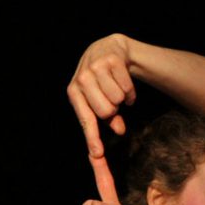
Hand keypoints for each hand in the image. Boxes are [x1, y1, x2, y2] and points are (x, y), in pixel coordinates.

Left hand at [67, 34, 135, 156]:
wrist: (110, 49)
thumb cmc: (102, 80)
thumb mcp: (99, 98)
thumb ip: (109, 118)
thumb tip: (120, 131)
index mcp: (74, 92)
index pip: (85, 120)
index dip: (92, 138)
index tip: (98, 155)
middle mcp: (82, 79)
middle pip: (106, 111)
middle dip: (114, 108)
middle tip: (112, 99)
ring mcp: (96, 68)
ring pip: (118, 99)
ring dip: (123, 97)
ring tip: (117, 88)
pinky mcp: (112, 61)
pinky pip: (127, 88)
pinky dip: (130, 90)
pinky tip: (124, 82)